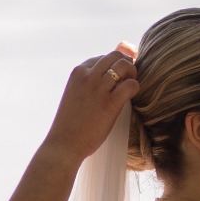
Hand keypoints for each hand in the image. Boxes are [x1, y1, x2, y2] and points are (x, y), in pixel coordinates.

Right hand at [44, 43, 138, 164]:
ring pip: (124, 65)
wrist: (64, 144)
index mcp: (77, 72)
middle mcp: (88, 76)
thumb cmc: (70, 124)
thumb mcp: (75, 96)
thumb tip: (104, 76)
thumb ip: (87, 83)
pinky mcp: (110, 103)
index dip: (113, 65)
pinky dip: (135, 87)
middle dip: (126, 63)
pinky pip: (130, 84)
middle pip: (115, 56)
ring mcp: (99, 88)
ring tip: (130, 86)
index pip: (102, 58)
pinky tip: (132, 95)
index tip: (117, 76)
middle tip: (129, 77)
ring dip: (132, 73)